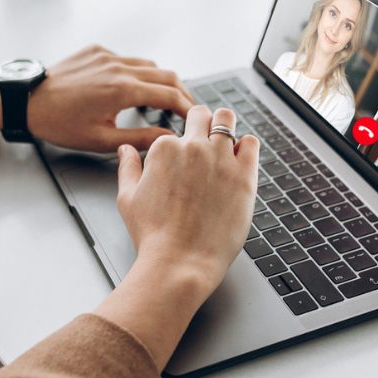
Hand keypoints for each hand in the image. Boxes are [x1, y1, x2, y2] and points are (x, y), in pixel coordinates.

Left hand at [0, 45, 195, 151]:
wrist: (28, 101)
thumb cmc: (59, 123)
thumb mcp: (101, 140)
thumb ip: (139, 140)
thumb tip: (168, 140)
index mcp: (122, 89)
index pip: (170, 95)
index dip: (188, 108)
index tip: (196, 118)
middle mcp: (118, 67)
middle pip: (166, 75)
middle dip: (182, 92)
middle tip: (188, 109)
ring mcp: (107, 55)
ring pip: (148, 65)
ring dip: (160, 81)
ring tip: (163, 100)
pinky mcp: (97, 51)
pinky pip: (126, 59)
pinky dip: (136, 72)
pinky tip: (132, 88)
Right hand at [96, 106, 258, 365]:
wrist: (180, 262)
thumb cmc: (153, 236)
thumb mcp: (127, 199)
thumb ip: (128, 167)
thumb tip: (126, 149)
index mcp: (164, 149)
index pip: (173, 132)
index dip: (177, 145)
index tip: (181, 161)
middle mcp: (193, 147)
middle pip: (201, 116)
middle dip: (201, 124)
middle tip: (203, 140)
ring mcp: (221, 158)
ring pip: (227, 119)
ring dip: (225, 127)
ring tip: (224, 142)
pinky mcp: (244, 175)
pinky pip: (251, 143)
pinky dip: (246, 145)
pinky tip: (240, 156)